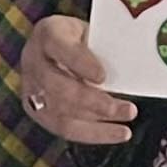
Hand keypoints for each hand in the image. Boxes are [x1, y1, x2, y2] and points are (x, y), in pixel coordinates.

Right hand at [18, 16, 136, 144]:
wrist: (54, 47)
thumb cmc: (79, 39)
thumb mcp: (91, 31)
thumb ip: (106, 48)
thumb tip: (135, 71)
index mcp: (48, 33)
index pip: (58, 47)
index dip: (79, 63)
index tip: (102, 76)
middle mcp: (33, 61)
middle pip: (57, 87)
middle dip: (93, 102)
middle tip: (126, 109)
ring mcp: (31, 88)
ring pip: (59, 113)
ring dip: (96, 124)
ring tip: (125, 129)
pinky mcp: (36, 111)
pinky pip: (63, 128)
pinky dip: (92, 134)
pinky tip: (114, 134)